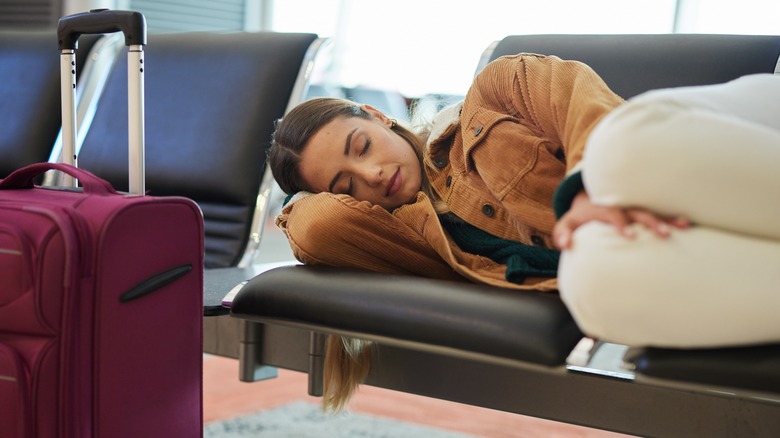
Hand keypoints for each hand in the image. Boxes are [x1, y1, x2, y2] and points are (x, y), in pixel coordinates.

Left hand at [553, 191, 689, 249]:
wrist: (593, 193)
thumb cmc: (581, 214)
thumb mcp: (568, 221)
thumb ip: (563, 233)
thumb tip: (564, 244)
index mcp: (605, 207)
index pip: (613, 213)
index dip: (620, 223)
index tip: (629, 235)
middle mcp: (623, 204)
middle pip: (638, 211)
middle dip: (651, 221)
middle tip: (664, 234)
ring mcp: (636, 205)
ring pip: (654, 209)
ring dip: (668, 217)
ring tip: (683, 225)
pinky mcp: (644, 207)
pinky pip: (661, 210)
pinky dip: (673, 215)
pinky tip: (688, 222)